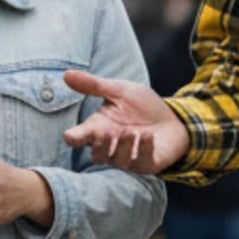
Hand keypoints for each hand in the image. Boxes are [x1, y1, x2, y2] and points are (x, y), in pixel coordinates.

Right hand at [61, 70, 188, 174]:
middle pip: (96, 156)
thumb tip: (66, 74)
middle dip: (100, 147)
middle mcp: (110, 146)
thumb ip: (94, 85)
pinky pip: (140, 163)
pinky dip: (143, 149)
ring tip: (133, 131)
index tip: (71, 136)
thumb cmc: (141, 106)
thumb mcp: (119, 91)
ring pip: (118, 161)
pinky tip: (148, 136)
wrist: (172, 119)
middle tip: (107, 133)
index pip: (79, 138)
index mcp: (99, 128)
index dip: (74, 138)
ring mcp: (127, 157)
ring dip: (124, 146)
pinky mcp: (145, 164)